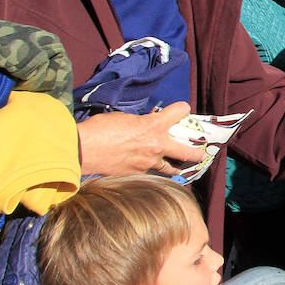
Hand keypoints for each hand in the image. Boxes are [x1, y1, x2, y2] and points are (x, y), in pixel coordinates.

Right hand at [77, 103, 207, 177]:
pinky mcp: (138, 175)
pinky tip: (153, 170)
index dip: (182, 109)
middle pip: (189, 151)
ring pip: (172, 168)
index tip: (182, 110)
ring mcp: (149, 163)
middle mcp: (157, 145)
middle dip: (198, 152)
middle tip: (202, 153)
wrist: (82, 150)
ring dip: (176, 165)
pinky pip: (152, 174)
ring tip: (179, 165)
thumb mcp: (124, 118)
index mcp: (154, 125)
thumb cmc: (99, 129)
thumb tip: (147, 125)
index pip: (180, 111)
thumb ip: (142, 122)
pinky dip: (154, 172)